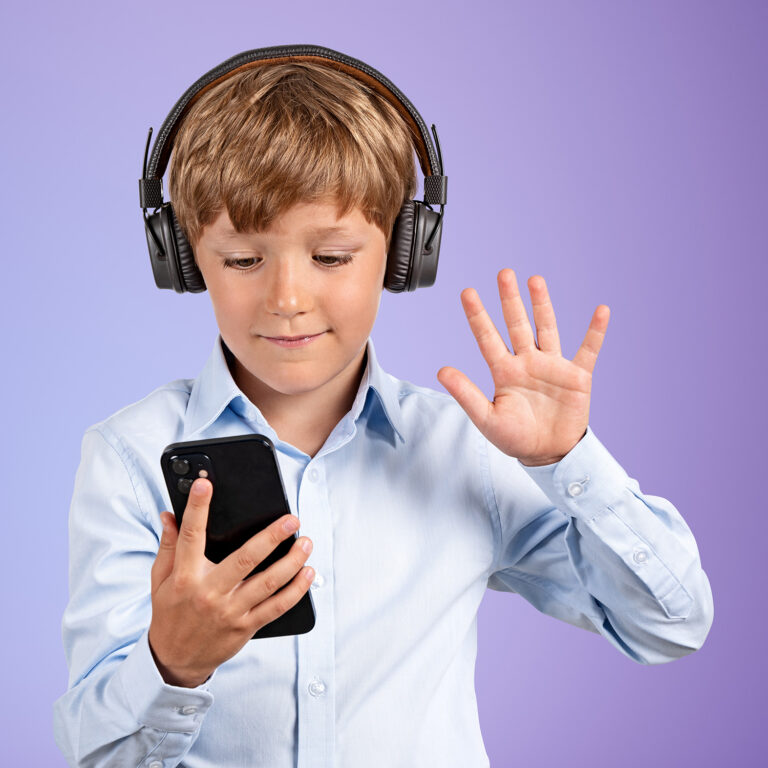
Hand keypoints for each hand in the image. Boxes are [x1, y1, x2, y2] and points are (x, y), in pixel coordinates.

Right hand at [148, 478, 314, 686]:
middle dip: (271, 537)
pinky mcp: (246, 627)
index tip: (205, 485)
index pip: (191, 536)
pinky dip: (296, 590)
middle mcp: (209, 593)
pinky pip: (276, 607)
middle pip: (245, 559)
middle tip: (292, 520)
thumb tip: (169, 514)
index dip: (197, 509)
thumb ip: (168, 546)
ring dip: (292, 562)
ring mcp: (230, 611)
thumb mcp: (160, 579)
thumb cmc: (170, 613)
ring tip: (306, 542)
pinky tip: (308, 573)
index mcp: (185, 576)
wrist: (175, 660)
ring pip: (268, 583)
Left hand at [437, 269, 609, 465]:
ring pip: (547, 329)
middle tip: (504, 273)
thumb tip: (441, 370)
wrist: (549, 455)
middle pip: (517, 324)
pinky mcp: (577, 376)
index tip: (467, 292)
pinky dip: (595, 331)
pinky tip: (601, 311)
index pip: (487, 338)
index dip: (477, 316)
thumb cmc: (516, 438)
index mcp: (504, 372)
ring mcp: (552, 366)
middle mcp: (527, 362)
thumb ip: (466, 394)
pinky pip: (588, 349)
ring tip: (536, 280)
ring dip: (542, 305)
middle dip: (510, 300)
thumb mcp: (487, 418)